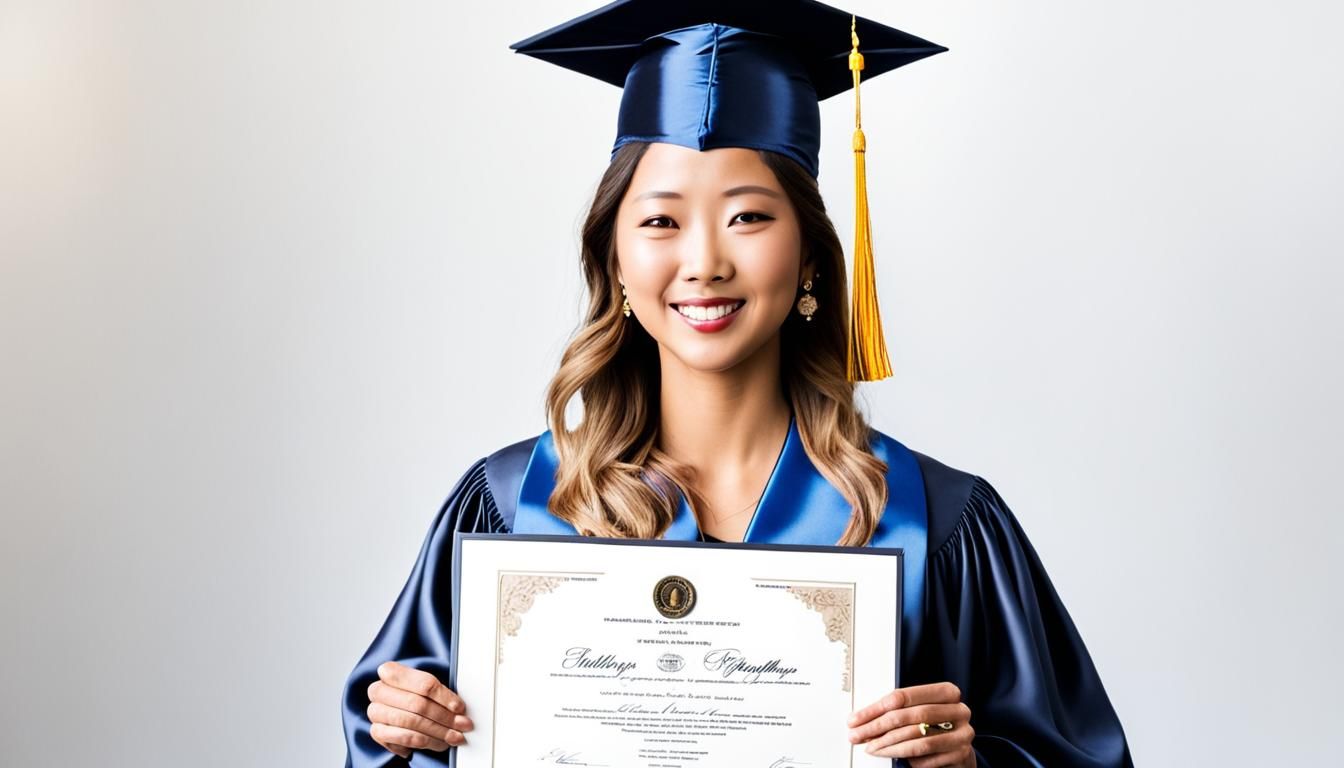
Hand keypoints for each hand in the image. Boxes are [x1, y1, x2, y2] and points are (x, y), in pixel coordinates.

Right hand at [366, 661, 474, 758]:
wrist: (398, 709)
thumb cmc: (414, 694)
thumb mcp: (426, 686)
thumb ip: (440, 693)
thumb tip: (459, 709)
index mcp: (390, 671)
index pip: (423, 683)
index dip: (444, 696)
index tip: (459, 707)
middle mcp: (378, 690)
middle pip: (418, 704)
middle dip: (445, 717)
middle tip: (462, 725)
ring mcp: (375, 712)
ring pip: (411, 722)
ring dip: (437, 732)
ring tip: (454, 736)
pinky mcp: (376, 732)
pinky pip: (403, 738)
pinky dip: (424, 742)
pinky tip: (437, 743)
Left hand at [847, 682, 975, 766]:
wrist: (960, 749)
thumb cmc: (935, 727)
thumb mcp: (919, 712)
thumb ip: (897, 712)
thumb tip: (862, 721)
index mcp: (946, 692)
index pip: (904, 696)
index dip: (876, 709)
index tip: (856, 719)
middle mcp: (958, 710)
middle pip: (910, 716)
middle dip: (879, 727)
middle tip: (859, 735)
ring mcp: (962, 733)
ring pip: (917, 739)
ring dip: (889, 746)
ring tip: (872, 749)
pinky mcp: (962, 754)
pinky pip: (926, 758)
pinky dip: (908, 759)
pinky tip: (897, 758)